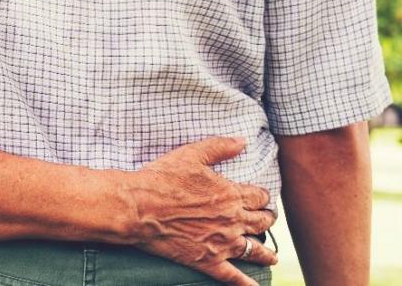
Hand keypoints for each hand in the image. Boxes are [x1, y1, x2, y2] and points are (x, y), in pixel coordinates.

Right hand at [126, 137, 277, 285]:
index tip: (263, 197)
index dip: (263, 196)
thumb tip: (242, 141)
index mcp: (230, 194)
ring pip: (254, 250)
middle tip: (268, 221)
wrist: (139, 208)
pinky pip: (232, 276)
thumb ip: (219, 147)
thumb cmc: (162, 179)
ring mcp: (221, 243)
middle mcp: (232, 220)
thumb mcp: (190, 155)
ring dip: (266, 254)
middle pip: (261, 223)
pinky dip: (245, 284)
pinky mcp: (207, 260)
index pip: (258, 196)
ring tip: (272, 257)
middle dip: (267, 221)